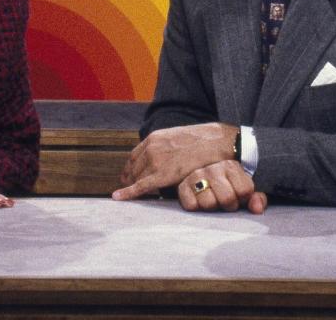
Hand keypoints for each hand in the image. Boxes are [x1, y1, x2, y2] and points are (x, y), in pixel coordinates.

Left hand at [112, 122, 238, 200]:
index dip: (130, 167)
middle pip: (134, 167)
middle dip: (130, 178)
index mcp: (155, 138)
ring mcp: (156, 161)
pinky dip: (128, 193)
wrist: (217, 142)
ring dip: (133, 186)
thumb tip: (166, 157)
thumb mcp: (179, 137)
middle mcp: (152, 148)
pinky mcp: (162, 175)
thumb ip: (168, 146)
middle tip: (128, 188)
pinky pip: (141, 186)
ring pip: (137, 177)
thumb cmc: (204, 140)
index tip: (127, 175)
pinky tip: (118, 197)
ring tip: (130, 195)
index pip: (135, 155)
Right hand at [178, 160, 266, 213]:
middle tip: (225, 200)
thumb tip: (257, 209)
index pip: (245, 191)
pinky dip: (196, 206)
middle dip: (228, 205)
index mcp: (231, 166)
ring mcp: (195, 176)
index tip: (238, 196)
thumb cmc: (226, 183)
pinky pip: (191, 206)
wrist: (198, 169)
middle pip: (227, 199)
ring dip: (212, 207)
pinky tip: (199, 199)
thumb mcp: (243, 186)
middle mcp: (213, 169)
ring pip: (208, 204)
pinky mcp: (182, 186)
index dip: (243, 198)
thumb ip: (255, 197)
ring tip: (212, 199)